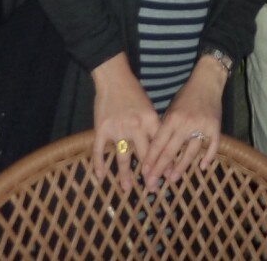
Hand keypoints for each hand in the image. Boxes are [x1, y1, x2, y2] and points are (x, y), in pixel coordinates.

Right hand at [90, 53, 159, 190]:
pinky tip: (100, 177)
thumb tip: (162, 145)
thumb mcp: (149, 107)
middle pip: (144, 154)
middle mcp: (136, 126)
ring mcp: (118, 128)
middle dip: (149, 173)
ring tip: (127, 188)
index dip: (164, 162)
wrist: (114, 78)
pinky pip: (99, 150)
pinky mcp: (101, 128)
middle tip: (152, 188)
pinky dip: (98, 164)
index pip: (160, 145)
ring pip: (123, 156)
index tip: (168, 176)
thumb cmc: (134, 92)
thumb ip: (153, 126)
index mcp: (150, 120)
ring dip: (125, 174)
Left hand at [142, 55, 226, 190]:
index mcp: (172, 118)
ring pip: (191, 152)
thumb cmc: (186, 95)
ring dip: (181, 167)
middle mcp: (186, 123)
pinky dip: (208, 157)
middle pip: (171, 151)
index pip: (158, 143)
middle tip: (154, 183)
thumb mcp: (171, 108)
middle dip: (161, 169)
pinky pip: (212, 145)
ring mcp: (202, 126)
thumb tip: (156, 149)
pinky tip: (203, 167)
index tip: (144, 173)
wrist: (207, 82)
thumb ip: (165, 127)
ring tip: (173, 178)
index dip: (151, 159)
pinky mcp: (216, 126)